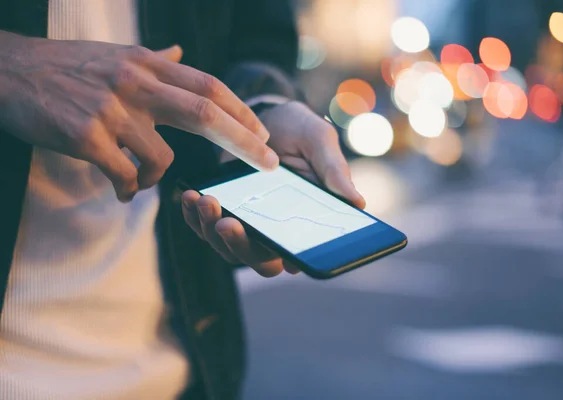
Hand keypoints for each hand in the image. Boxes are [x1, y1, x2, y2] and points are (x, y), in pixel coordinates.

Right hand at [0, 32, 276, 201]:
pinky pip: (125, 175)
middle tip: (269, 163)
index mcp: (147, 64)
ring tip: (139, 181)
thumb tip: (180, 52)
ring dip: (157, 179)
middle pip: (205, 114)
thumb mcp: (116, 54)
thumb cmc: (67, 67)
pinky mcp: (86, 136)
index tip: (263, 134)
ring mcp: (112, 109)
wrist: (9, 71)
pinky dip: (130, 190)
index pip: (208, 86)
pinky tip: (120, 191)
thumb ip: (154, 60)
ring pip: (162, 158)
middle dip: (244, 141)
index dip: (241, 111)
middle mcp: (135, 83)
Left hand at [182, 101, 364, 276]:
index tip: (276, 252)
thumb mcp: (320, 143)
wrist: (268, 115)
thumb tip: (358, 203)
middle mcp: (275, 229)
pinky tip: (188, 196)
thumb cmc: (301, 132)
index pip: (296, 255)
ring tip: (204, 201)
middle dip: (238, 246)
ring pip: (225, 245)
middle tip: (226, 222)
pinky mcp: (222, 209)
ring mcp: (247, 222)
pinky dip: (193, 215)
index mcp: (305, 221)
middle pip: (257, 258)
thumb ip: (334, 172)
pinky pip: (204, 225)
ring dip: (210, 228)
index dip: (285, 260)